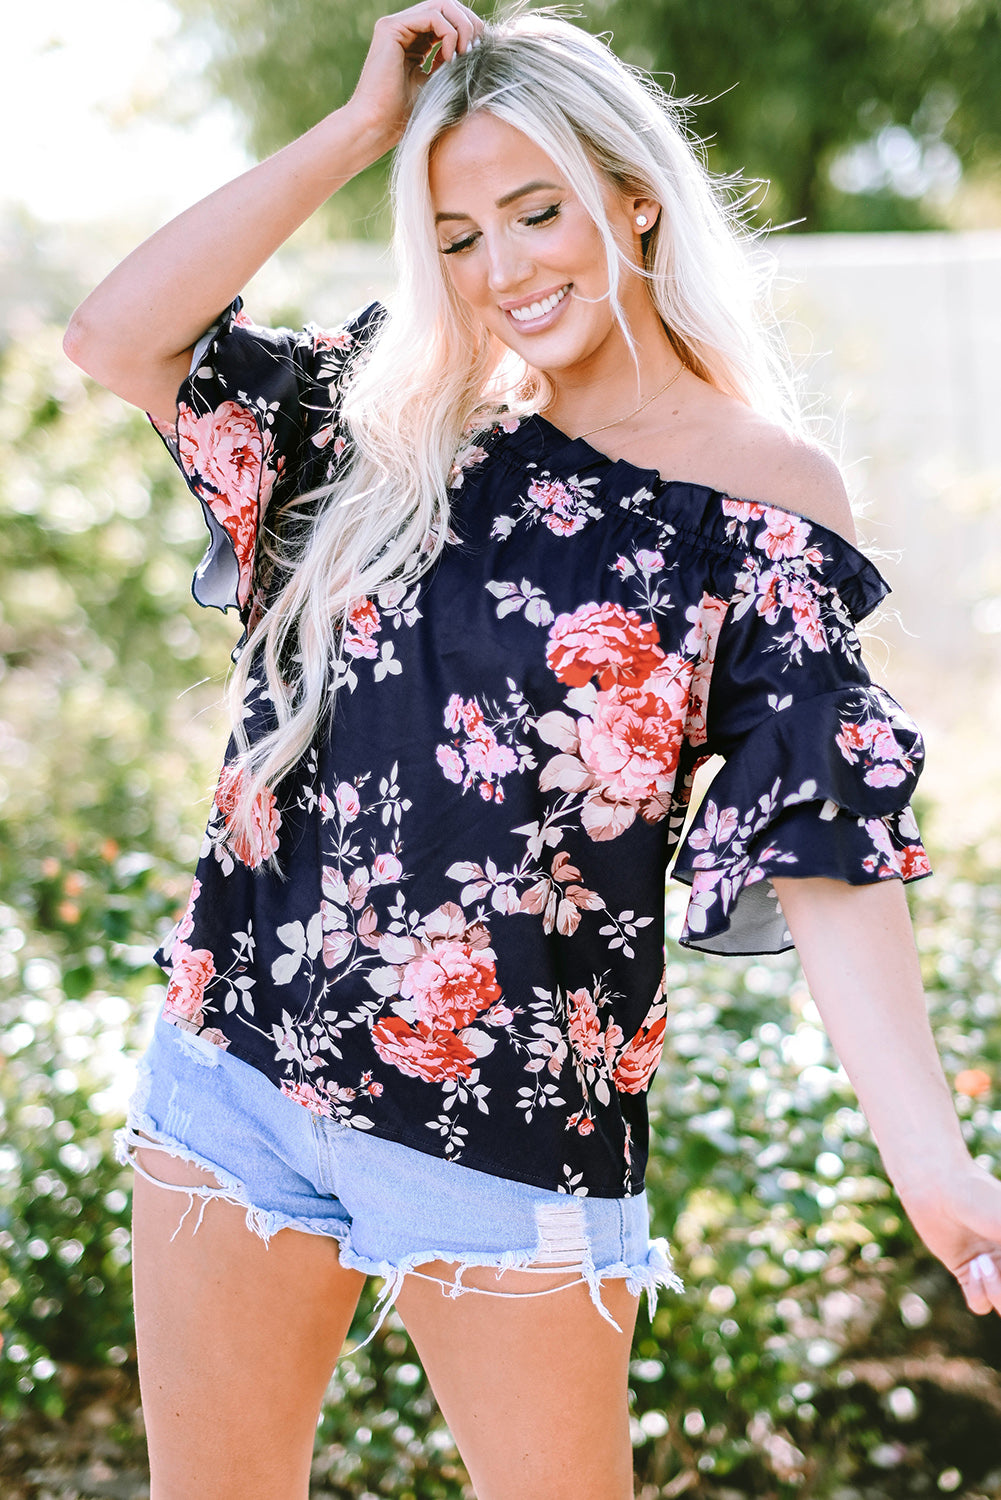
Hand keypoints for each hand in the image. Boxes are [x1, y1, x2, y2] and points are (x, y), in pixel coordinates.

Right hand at [347, 2, 483, 150]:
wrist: (378, 126)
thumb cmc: (406, 115)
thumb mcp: (440, 84)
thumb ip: (454, 63)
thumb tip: (481, 48)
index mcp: (415, 41)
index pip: (449, 20)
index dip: (470, 30)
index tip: (480, 53)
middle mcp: (405, 29)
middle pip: (447, 6)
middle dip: (470, 23)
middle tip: (478, 48)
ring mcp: (396, 25)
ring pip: (441, 5)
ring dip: (462, 27)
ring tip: (466, 53)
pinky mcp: (391, 27)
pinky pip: (432, 15)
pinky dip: (449, 33)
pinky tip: (449, 57)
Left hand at [898, 1159, 1000, 1315]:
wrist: (937, 1187)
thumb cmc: (979, 1196)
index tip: (1000, 1256)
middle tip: (995, 1263)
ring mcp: (991, 1270)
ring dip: (996, 1292)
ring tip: (982, 1262)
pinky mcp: (966, 1273)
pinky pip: (980, 1304)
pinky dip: (978, 1293)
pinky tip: (972, 1266)